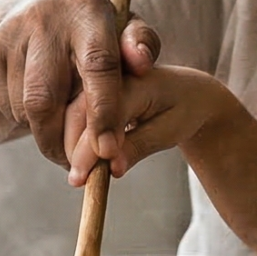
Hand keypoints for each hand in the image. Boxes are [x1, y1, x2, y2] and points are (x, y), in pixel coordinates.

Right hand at [0, 0, 160, 167]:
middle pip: (45, 97)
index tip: (108, 151)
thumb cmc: (99, 30)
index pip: (97, 66)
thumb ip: (143, 46)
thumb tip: (142, 64)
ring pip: (24, 107)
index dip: (103, 113)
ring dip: (43, 130)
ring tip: (63, 131)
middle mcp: (45, 17)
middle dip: (59, 140)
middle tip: (74, 163)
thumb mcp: (127, 31)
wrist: (45, 6)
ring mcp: (11, 33)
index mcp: (87, 9)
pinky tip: (43, 109)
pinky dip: (26, 119)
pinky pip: (7, 103)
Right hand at [60, 66, 219, 184]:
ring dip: (68, 144)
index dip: (92, 146)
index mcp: (136, 80)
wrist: (188, 91)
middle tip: (77, 180)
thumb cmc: (184, 110)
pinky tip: (77, 160)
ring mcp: (99, 80)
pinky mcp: (92, 90)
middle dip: (74, 148)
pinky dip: (71, 137)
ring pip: (71, 112)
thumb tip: (112, 168)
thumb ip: (139, 146)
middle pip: (79, 111)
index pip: (106, 114)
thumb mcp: (169, 131)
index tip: (86, 175)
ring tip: (77, 174)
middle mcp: (112, 75)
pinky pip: (74, 113)